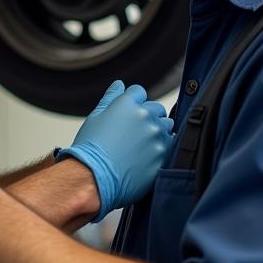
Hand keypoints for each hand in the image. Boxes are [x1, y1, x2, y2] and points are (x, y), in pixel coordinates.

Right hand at [57, 80, 171, 219]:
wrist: (94, 177)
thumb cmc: (90, 148)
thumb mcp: (96, 117)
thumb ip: (111, 98)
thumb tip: (120, 84)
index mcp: (127, 104)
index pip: (139, 92)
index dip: (133, 102)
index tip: (128, 114)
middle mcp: (146, 116)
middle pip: (156, 108)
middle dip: (148, 115)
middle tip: (135, 132)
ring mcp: (157, 135)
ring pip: (167, 125)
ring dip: (159, 130)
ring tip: (143, 144)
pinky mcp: (164, 154)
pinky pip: (171, 144)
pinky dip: (163, 147)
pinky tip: (150, 155)